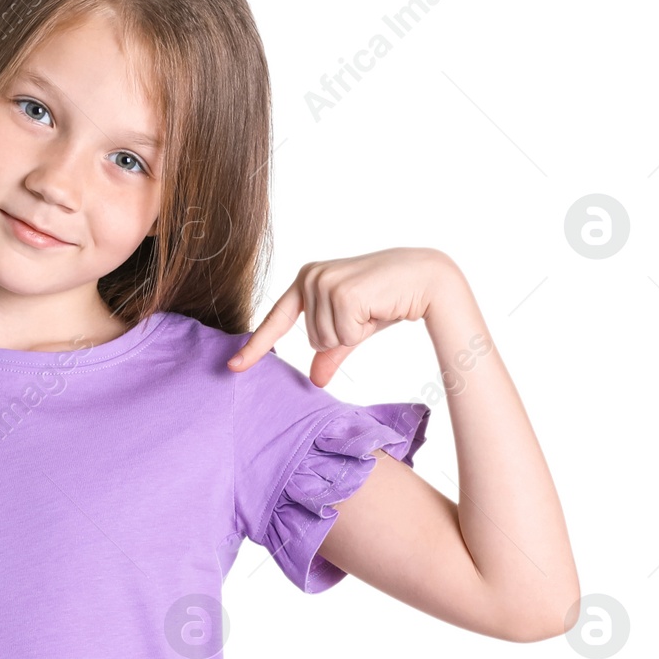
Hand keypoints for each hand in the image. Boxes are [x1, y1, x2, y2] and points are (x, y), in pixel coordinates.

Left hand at [228, 247, 451, 386]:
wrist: (425, 278)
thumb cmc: (388, 300)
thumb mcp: (353, 328)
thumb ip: (330, 351)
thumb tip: (314, 381)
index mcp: (306, 280)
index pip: (276, 320)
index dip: (256, 347)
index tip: (233, 368)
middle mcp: (310, 277)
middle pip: (313, 340)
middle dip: (343, 336)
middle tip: (367, 312)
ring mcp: (324, 283)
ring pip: (327, 340)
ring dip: (354, 333)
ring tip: (373, 308)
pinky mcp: (342, 292)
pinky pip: (344, 337)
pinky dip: (363, 330)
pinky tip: (378, 307)